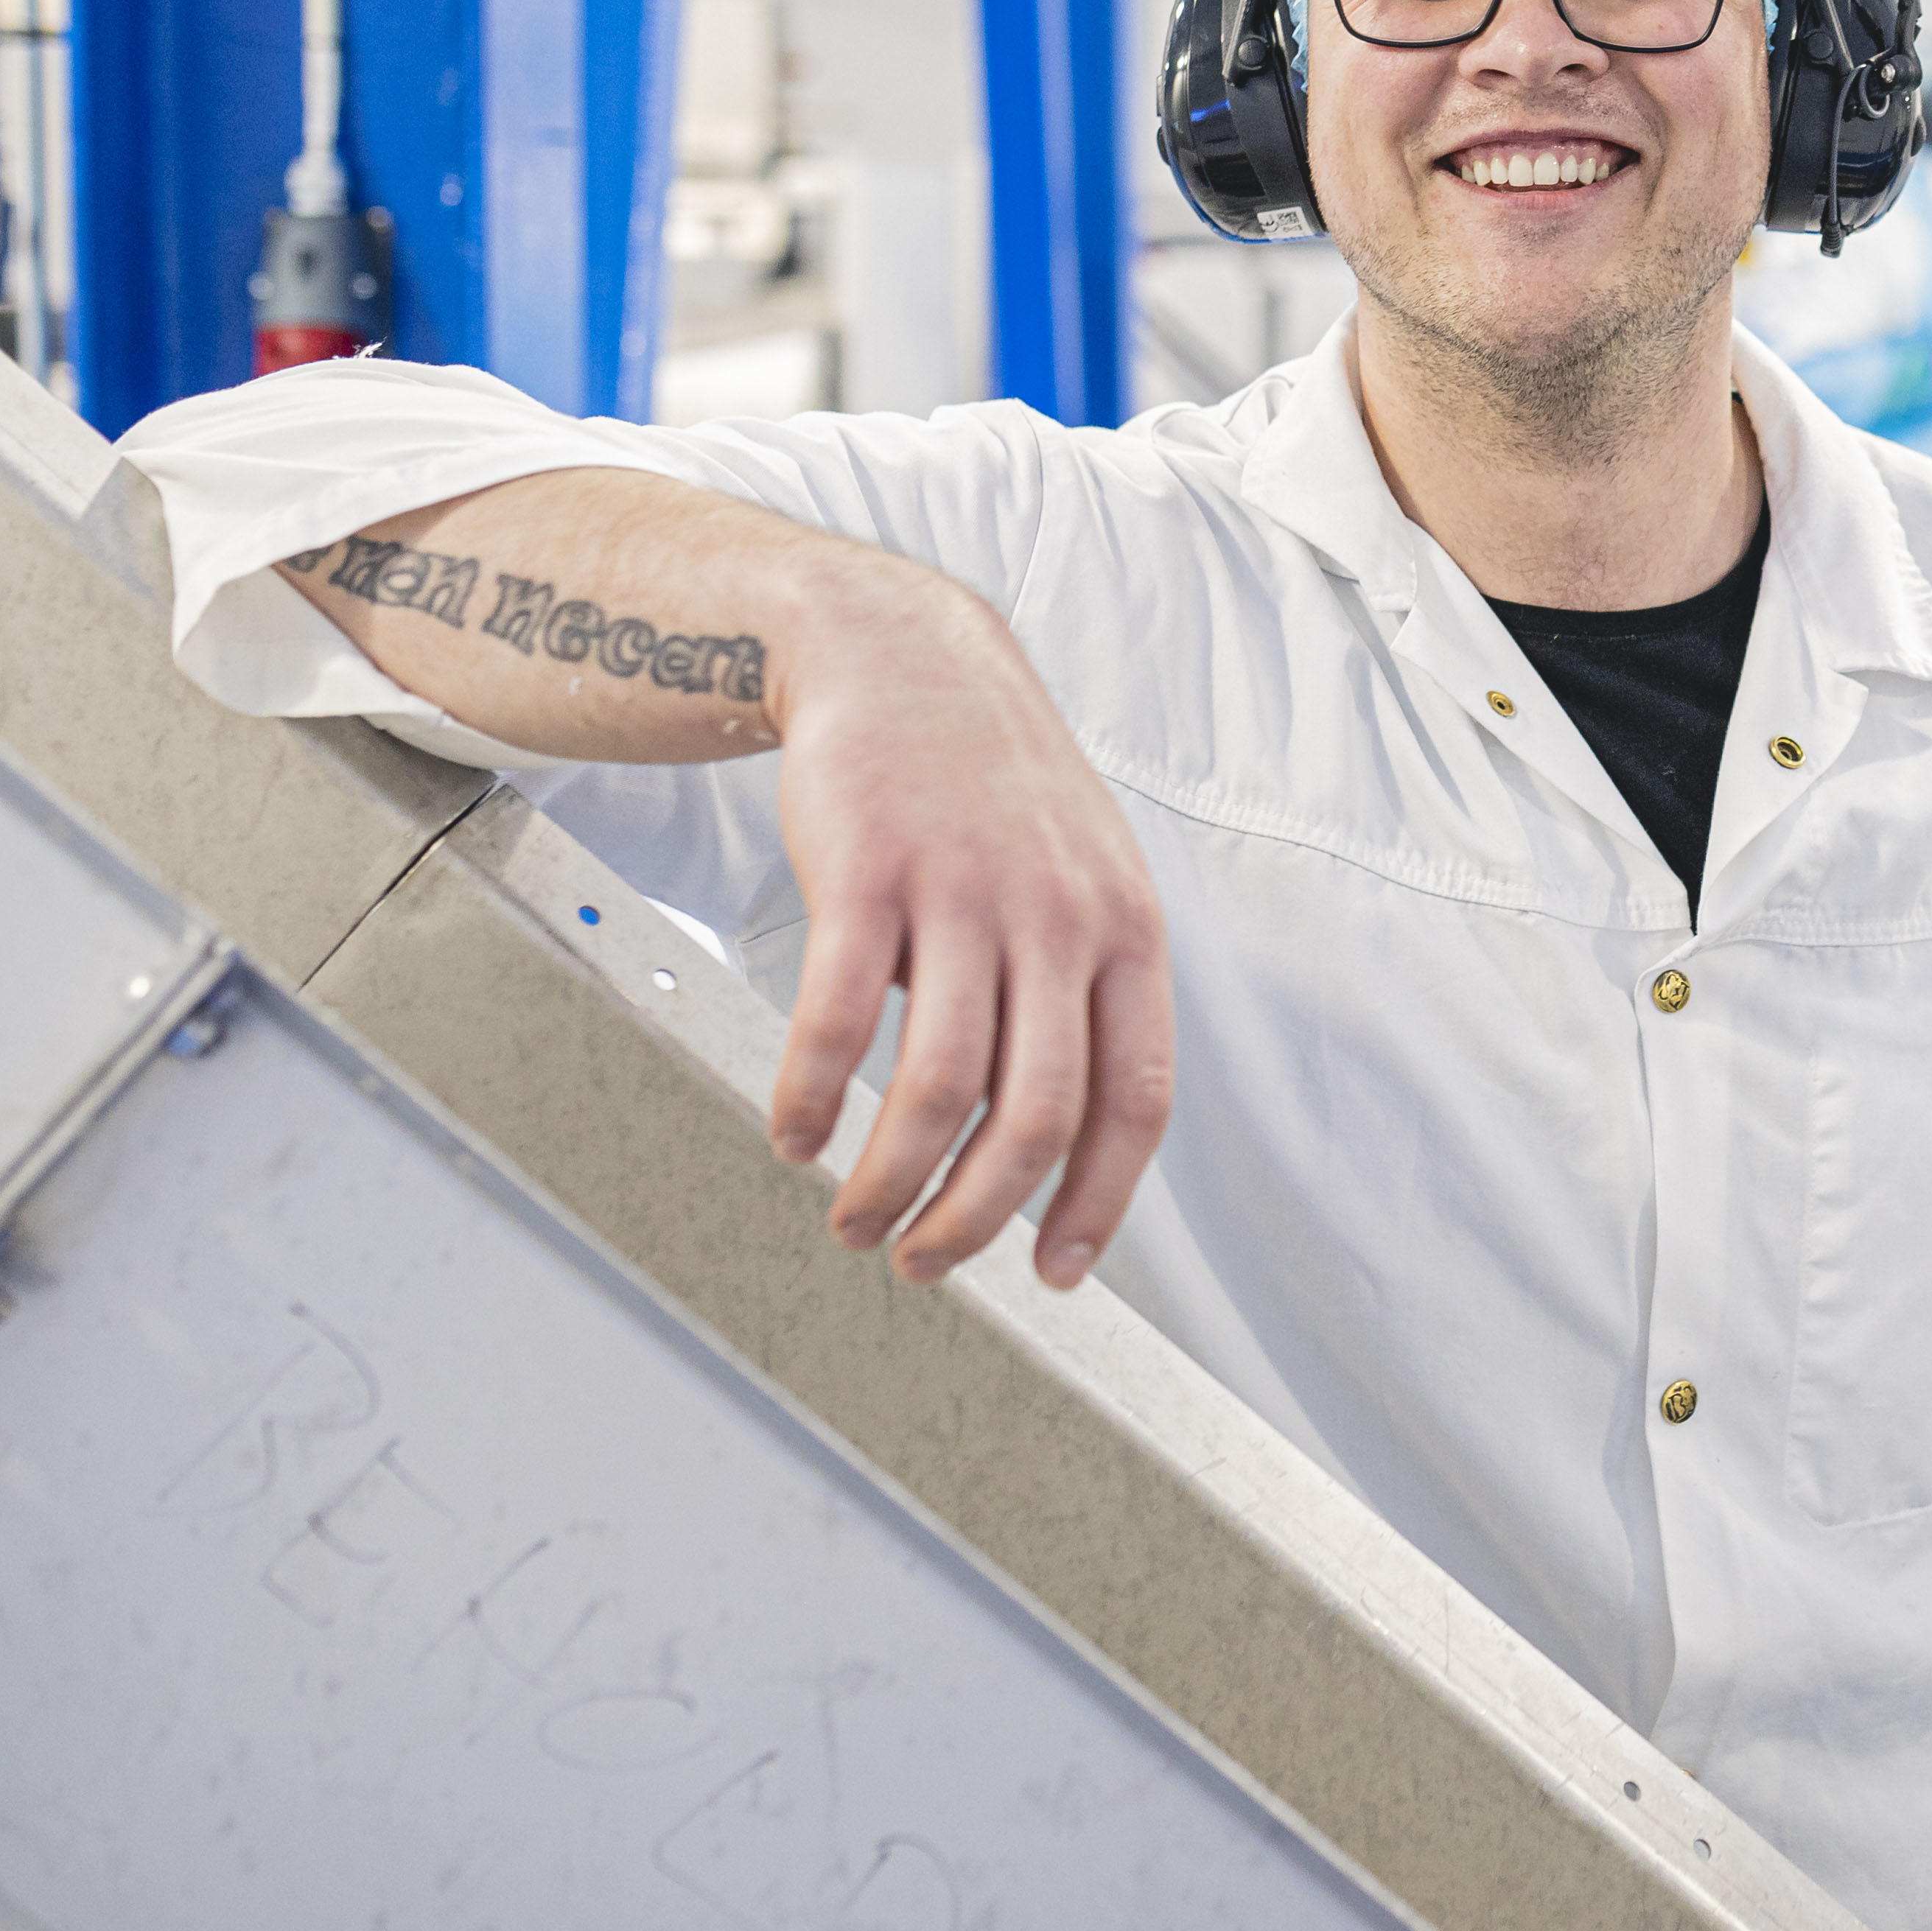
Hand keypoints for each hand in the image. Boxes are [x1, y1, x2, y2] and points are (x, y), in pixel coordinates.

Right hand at [768, 569, 1175, 1287]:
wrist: (901, 657)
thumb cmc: (994, 790)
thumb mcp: (1082, 880)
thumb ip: (1080, 996)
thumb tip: (1058, 1141)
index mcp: (1124, 931)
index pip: (1136, 1101)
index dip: (1100, 1203)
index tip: (1056, 1273)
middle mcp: (1057, 917)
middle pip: (1037, 1117)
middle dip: (979, 1217)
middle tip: (927, 1262)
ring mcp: (963, 894)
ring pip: (939, 1089)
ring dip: (890, 1181)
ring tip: (856, 1219)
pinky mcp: (866, 874)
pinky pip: (837, 1020)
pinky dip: (812, 1099)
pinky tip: (795, 1132)